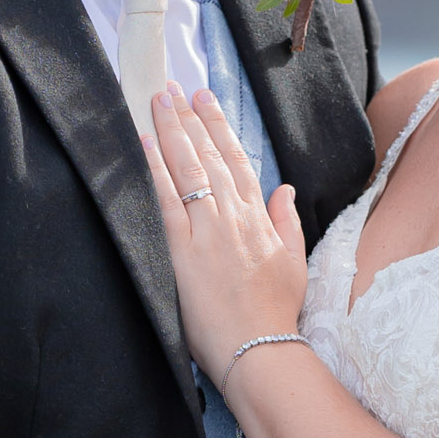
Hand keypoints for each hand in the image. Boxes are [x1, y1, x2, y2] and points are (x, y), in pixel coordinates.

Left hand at [142, 84, 307, 376]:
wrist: (260, 349)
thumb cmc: (275, 313)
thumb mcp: (294, 263)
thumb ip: (287, 221)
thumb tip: (283, 188)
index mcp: (259, 218)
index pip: (236, 160)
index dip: (218, 126)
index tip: (205, 100)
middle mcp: (233, 217)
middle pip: (208, 156)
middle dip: (189, 118)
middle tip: (171, 87)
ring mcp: (208, 232)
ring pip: (188, 169)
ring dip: (171, 131)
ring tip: (157, 102)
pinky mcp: (183, 252)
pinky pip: (166, 202)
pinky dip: (155, 171)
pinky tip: (144, 145)